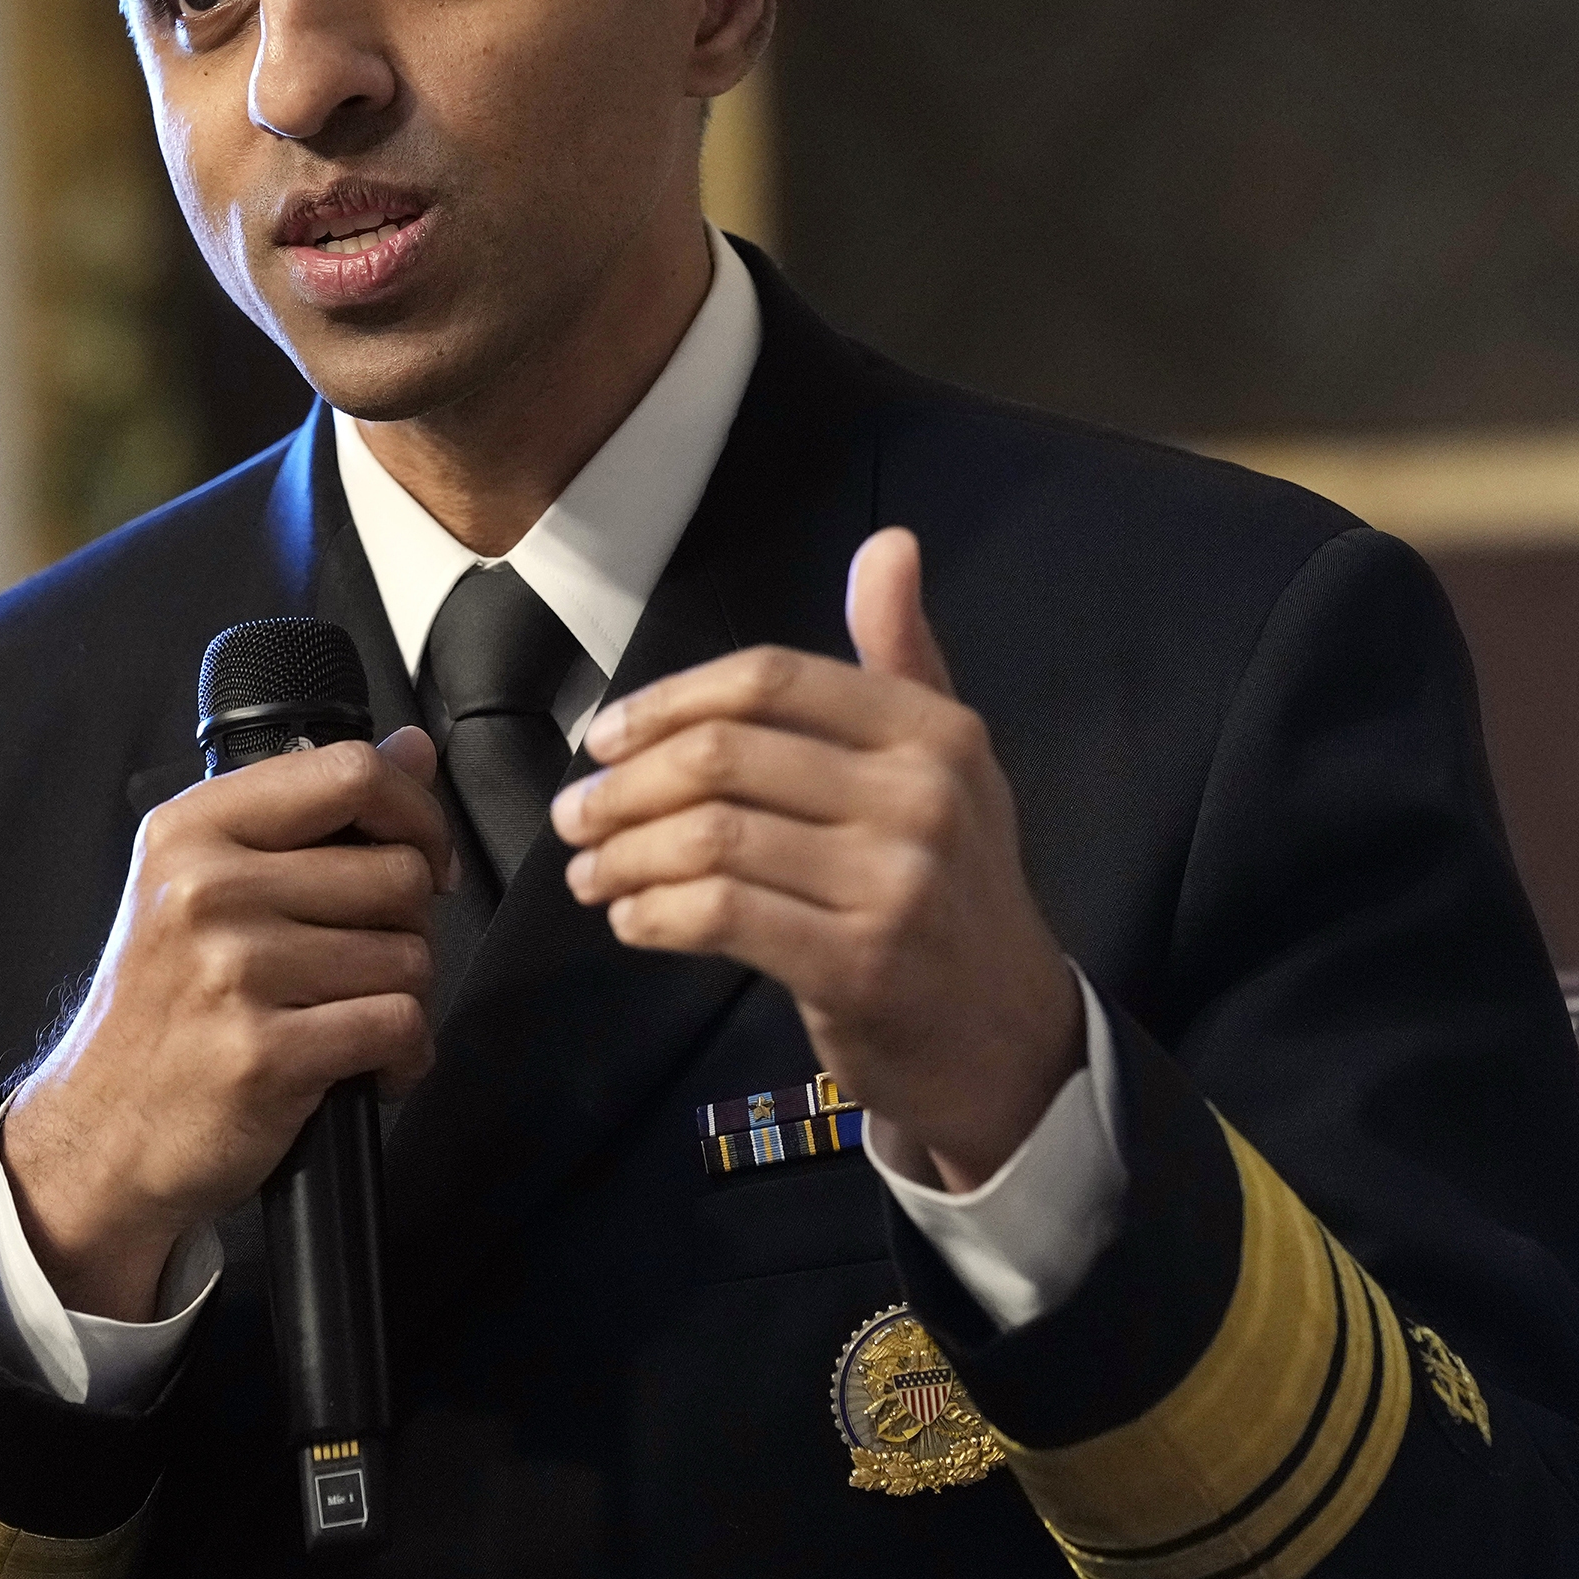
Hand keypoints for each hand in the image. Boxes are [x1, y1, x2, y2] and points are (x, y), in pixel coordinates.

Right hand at [4, 730, 453, 1318]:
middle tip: (361, 964)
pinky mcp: (265, 1053)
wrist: (96, 1137)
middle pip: (399, 872)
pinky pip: (400, 1026)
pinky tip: (362, 1068)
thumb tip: (412, 749)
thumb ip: (309, 813)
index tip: (422, 857)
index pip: (349, 772)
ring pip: (410, 955)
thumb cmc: (161, 1012)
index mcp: (192, 831)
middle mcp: (207, 889)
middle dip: (407, 927)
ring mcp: (234, 971)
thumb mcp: (204, 887)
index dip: (415, 814)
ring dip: (401, 999)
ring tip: (345, 1019)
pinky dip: (402, 1057)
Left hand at [552, 527, 1083, 1192]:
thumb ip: (901, 656)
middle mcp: (923, 796)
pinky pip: (721, 915)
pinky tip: (631, 918)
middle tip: (573, 813)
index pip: (769, 680)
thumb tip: (888, 541)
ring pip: (711, 837)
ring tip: (587, 870)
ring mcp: (895, 883)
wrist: (1006, 1037)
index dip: (668, 701)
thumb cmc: (951, 888)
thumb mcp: (946, 764)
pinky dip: (654, 913)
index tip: (605, 737)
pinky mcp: (858, 965)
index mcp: (932, 731)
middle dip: (624, 783)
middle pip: (724, 755)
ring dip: (622, 854)